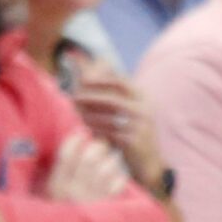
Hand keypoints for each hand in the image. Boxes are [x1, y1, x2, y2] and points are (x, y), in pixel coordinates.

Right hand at [44, 135, 130, 204]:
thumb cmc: (61, 210)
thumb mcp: (49, 191)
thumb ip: (55, 170)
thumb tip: (66, 143)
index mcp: (56, 185)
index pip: (66, 155)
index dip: (75, 140)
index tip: (82, 133)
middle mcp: (74, 190)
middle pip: (89, 157)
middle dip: (97, 146)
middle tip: (100, 145)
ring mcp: (93, 198)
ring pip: (107, 167)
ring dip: (111, 159)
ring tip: (110, 160)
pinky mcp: (109, 205)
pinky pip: (119, 182)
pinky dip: (120, 175)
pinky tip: (117, 176)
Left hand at [66, 67, 164, 184]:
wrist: (148, 162)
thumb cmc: (131, 132)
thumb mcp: (125, 108)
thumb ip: (109, 87)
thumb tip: (93, 59)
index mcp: (143, 98)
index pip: (119, 81)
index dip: (99, 80)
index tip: (81, 81)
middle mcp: (145, 109)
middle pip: (112, 98)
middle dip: (90, 98)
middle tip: (73, 98)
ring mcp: (141, 125)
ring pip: (108, 116)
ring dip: (89, 114)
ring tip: (76, 113)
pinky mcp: (134, 141)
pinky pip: (108, 132)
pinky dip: (95, 129)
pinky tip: (86, 128)